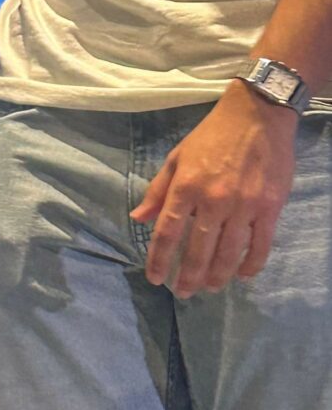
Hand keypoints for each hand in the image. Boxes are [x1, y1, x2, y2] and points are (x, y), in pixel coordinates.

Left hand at [131, 83, 296, 296]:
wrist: (257, 116)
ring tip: (209, 288)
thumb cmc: (212, 136)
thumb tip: (138, 218)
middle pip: (198, 249)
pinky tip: (242, 275)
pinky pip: (260, 244)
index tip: (154, 278)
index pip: (168, 231)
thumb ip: (158, 191)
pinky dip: (251, 264)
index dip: (159, 259)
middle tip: (183, 293)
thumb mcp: (177, 157)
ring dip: (217, 275)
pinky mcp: (270, 207)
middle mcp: (214, 200)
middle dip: (188, 276)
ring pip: (228, 252)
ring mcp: (244, 205)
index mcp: (186, 186)